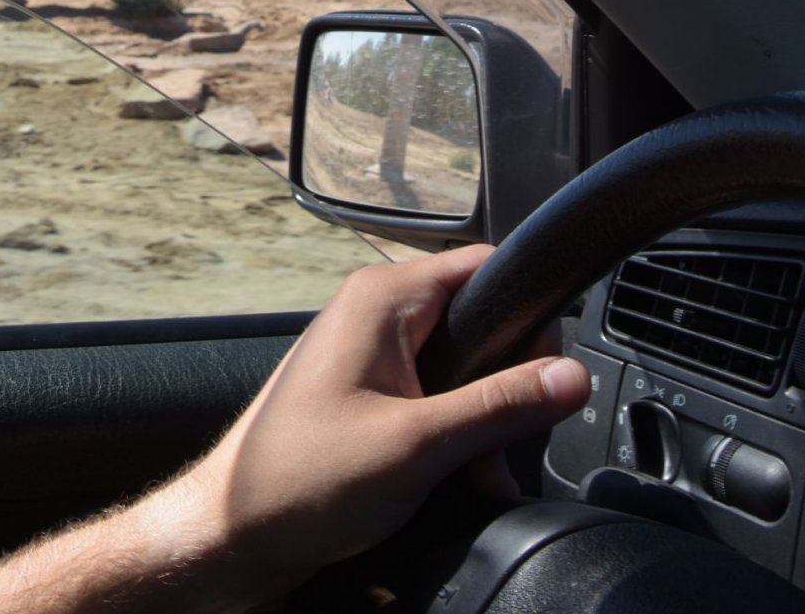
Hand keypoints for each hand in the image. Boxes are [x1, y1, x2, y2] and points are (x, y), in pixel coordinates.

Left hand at [165, 245, 589, 605]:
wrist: (233, 536)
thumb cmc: (297, 482)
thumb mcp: (416, 446)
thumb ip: (500, 407)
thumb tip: (571, 376)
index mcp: (384, 298)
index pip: (487, 267)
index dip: (529, 319)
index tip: (550, 375)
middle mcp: (378, 313)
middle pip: (483, 324)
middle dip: (507, 390)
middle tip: (505, 447)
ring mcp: (371, 355)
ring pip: (464, 369)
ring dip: (483, 424)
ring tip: (477, 476)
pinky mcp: (371, 395)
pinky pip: (437, 399)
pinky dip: (457, 438)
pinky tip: (458, 480)